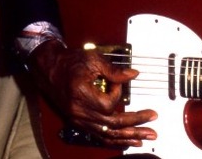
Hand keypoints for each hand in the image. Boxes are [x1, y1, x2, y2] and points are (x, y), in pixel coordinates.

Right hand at [28, 39, 156, 147]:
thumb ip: (114, 70)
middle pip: (112, 124)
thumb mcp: (92, 60)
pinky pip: (99, 135)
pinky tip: (129, 141)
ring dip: (128, 137)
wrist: (49, 68)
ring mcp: (77, 119)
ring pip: (107, 134)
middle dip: (135, 125)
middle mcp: (78, 111)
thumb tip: (133, 75)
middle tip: (153, 121)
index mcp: (80, 95)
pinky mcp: (78, 122)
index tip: (118, 81)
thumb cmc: (69, 62)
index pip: (108, 104)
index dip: (118, 92)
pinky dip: (115, 140)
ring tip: (146, 136)